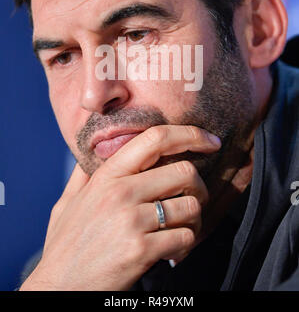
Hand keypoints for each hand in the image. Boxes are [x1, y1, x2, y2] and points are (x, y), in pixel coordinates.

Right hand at [20, 125, 220, 290]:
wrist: (59, 288)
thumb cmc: (65, 245)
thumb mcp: (67, 202)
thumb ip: (83, 175)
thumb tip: (91, 155)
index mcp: (107, 175)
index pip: (155, 138)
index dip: (190, 134)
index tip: (210, 141)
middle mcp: (120, 191)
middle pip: (184, 171)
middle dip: (199, 187)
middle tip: (193, 200)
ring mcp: (131, 220)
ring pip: (190, 206)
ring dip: (195, 220)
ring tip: (182, 229)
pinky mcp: (141, 250)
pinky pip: (185, 237)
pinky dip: (187, 245)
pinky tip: (173, 252)